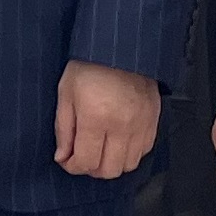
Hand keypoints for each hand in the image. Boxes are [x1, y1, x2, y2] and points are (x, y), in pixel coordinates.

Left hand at [55, 60, 159, 179]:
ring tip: (101, 150)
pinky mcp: (154, 119)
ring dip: (113, 163)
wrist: (120, 45)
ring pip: (129, 165)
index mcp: (96, 117)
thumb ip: (63, 128)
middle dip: (92, 168)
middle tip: (83, 156)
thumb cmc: (90, 64)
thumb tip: (62, 156)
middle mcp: (122, 125)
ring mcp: (141, 124)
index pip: (86, 162)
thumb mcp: (66, 92)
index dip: (72, 167)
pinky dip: (131, 153)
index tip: (67, 160)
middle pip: (109, 170)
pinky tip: (119, 142)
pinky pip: (145, 150)